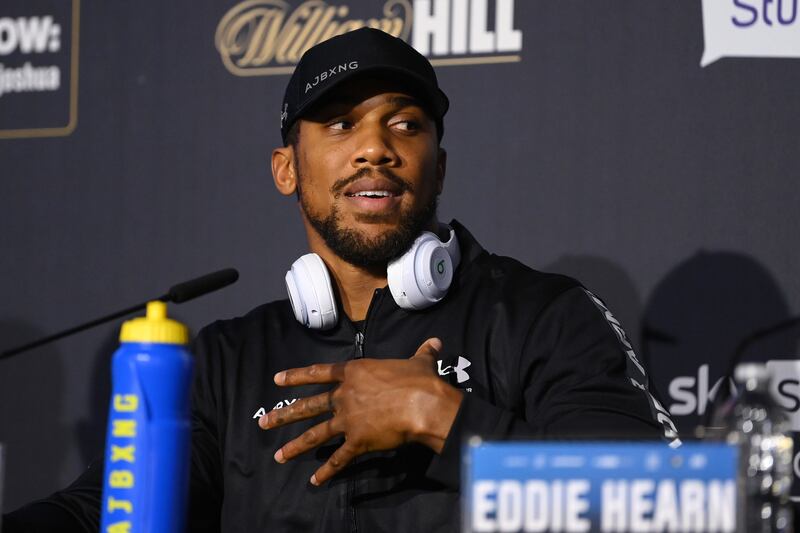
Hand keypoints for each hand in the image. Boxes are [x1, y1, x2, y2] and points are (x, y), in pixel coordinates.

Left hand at [258, 337, 462, 485]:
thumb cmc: (420, 380)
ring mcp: (348, 419)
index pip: (318, 373)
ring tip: (278, 455)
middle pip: (308, 406)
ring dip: (295, 445)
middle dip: (284, 414)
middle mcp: (344, 395)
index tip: (277, 380)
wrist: (424, 404)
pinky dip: (326, 471)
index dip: (296, 376)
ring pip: (315, 433)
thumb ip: (423, 353)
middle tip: (263, 423)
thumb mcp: (420, 362)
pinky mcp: (357, 440)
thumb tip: (435, 343)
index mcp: (355, 372)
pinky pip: (339, 458)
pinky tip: (314, 480)